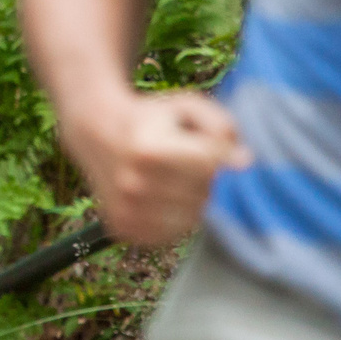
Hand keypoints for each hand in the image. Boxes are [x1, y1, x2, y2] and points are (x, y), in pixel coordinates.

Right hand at [61, 90, 249, 245]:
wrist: (95, 130)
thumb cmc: (150, 118)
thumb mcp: (185, 106)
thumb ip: (221, 127)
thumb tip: (245, 163)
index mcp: (149, 150)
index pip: (211, 166)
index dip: (216, 153)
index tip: (203, 143)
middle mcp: (133, 183)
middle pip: (203, 193)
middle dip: (204, 177)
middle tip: (183, 160)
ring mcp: (126, 208)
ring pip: (192, 217)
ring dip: (192, 200)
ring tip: (173, 178)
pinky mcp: (122, 227)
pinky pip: (172, 233)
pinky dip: (175, 218)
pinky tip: (163, 197)